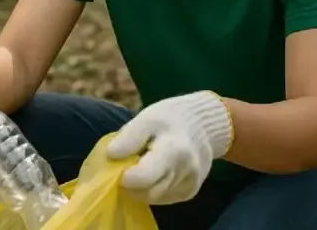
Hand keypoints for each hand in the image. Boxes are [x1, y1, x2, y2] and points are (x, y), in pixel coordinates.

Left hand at [106, 91, 233, 204]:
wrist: (204, 124)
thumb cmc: (170, 118)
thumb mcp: (148, 117)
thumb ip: (129, 136)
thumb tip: (111, 155)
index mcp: (173, 150)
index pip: (144, 177)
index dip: (126, 176)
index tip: (121, 166)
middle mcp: (185, 171)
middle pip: (147, 193)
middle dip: (131, 184)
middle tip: (128, 165)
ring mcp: (189, 184)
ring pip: (154, 198)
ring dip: (141, 187)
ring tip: (143, 165)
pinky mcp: (190, 192)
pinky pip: (163, 198)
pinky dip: (153, 189)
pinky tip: (156, 172)